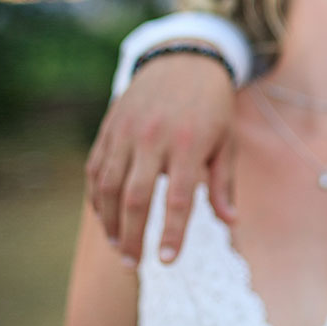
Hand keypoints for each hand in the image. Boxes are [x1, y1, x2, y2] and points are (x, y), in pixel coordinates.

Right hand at [85, 53, 237, 265]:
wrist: (183, 60)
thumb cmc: (212, 106)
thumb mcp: (226, 141)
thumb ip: (223, 183)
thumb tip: (229, 221)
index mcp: (189, 144)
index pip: (178, 199)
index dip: (172, 232)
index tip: (167, 261)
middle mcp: (154, 139)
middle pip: (136, 198)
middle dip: (132, 236)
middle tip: (134, 265)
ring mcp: (127, 132)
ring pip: (109, 186)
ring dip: (110, 222)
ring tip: (118, 247)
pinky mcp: (109, 128)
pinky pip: (97, 169)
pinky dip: (98, 197)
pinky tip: (106, 217)